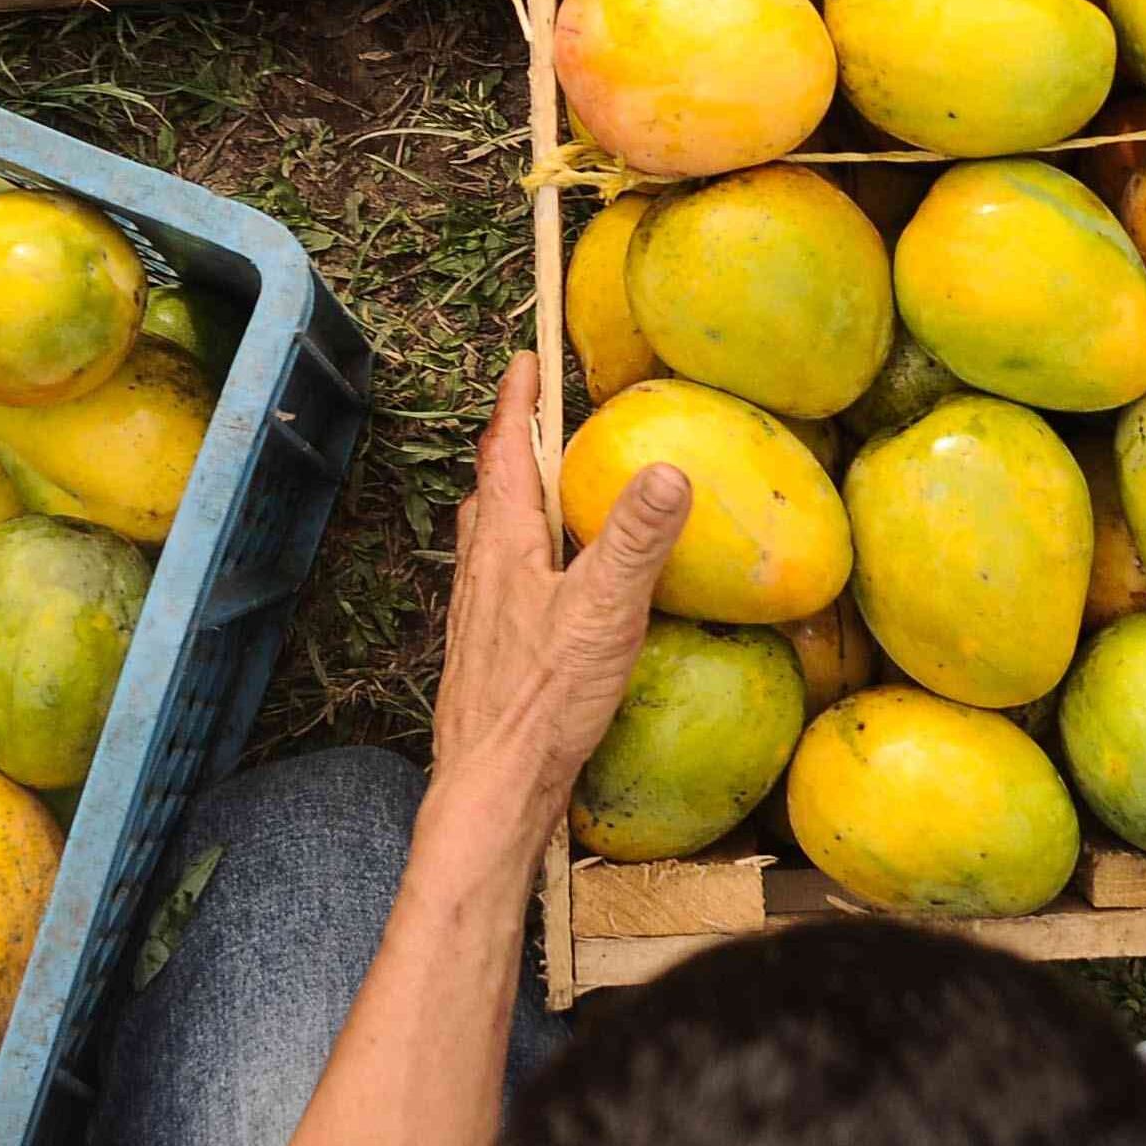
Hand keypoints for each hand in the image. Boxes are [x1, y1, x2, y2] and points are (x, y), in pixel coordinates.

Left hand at [428, 353, 691, 854]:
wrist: (492, 783)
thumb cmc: (542, 698)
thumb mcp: (604, 611)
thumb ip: (635, 540)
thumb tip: (667, 469)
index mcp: (504, 544)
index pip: (505, 452)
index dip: (517, 403)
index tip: (527, 362)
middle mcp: (481, 570)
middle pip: (492, 490)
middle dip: (513, 448)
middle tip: (537, 418)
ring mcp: (478, 613)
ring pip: (490, 537)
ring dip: (513, 502)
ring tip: (543, 491)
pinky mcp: (486, 650)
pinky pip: (500, 579)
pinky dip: (520, 554)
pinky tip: (545, 584)